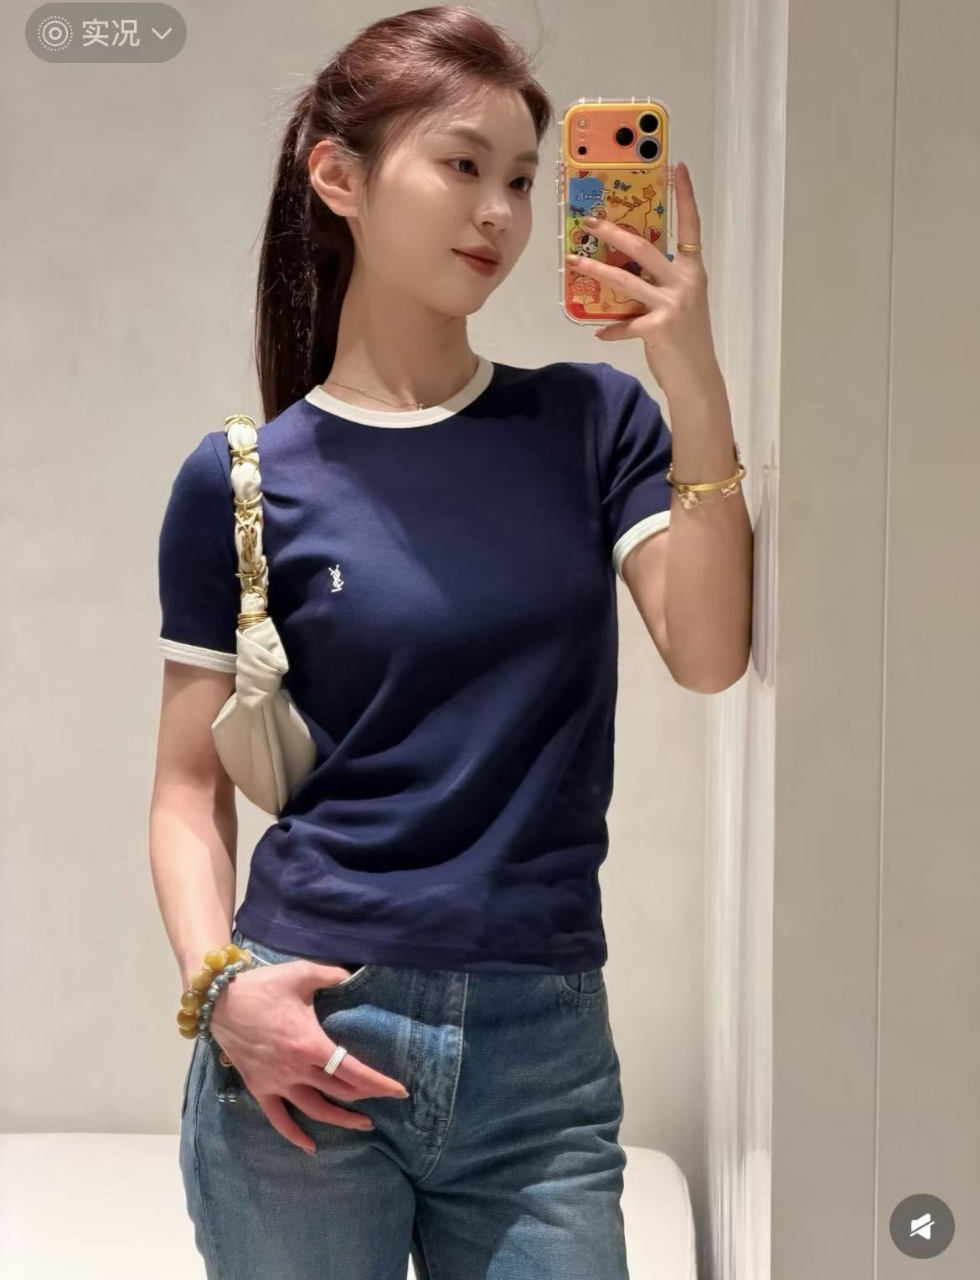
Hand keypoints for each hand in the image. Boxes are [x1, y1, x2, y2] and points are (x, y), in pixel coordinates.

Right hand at [208, 959, 408, 1153]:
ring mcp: (277, 1082)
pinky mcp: (259, 1088)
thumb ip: (332, 974)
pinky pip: (278, 1119)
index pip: (353, 1071)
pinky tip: (311, 1146)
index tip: (399, 1091)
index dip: (378, 1083)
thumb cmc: (264, 986)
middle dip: (365, 1097)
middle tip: (384, 1100)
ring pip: (314, 1110)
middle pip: (339, 1091)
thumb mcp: (302, 973)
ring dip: (340, 1120)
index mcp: (310, 1044)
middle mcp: (296, 1069)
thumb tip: (354, 974)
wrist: (220, 1001)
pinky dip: (295, 1135)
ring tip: (362, 1124)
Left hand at [564, 161, 720, 394]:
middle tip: (589, 221)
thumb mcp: (681, 306)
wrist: (697, 378)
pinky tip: (600, 333)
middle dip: (613, 232)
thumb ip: (659, 286)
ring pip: (626, 279)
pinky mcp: (658, 328)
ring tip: (573, 262)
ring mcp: (672, 304)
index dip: (685, 197)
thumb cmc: (687, 341)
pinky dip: (611, 329)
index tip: (677, 168)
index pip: (691, 227)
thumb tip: (626, 276)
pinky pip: (624, 324)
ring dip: (596, 270)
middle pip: (643, 247)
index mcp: (693, 272)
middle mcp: (685, 282)